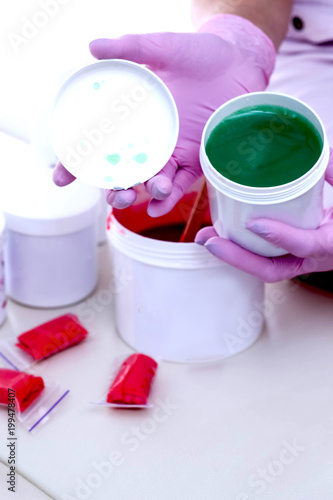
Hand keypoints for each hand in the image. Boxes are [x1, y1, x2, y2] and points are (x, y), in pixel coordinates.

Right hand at [53, 14, 274, 216]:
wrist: (239, 60)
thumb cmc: (199, 54)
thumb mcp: (162, 48)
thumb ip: (131, 48)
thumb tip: (93, 47)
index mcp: (134, 118)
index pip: (99, 145)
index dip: (78, 163)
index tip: (62, 178)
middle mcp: (150, 139)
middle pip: (123, 172)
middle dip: (112, 189)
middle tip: (111, 193)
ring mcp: (174, 150)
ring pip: (151, 181)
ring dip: (140, 193)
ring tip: (135, 196)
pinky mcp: (198, 157)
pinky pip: (182, 182)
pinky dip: (170, 196)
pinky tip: (157, 206)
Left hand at [195, 150, 332, 282]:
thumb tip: (320, 154)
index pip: (307, 245)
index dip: (282, 236)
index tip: (255, 223)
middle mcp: (314, 259)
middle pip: (272, 269)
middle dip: (237, 257)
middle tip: (209, 240)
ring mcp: (300, 260)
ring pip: (263, 266)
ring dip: (233, 254)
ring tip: (207, 236)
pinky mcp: (291, 254)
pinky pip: (264, 256)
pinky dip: (242, 247)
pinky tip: (223, 232)